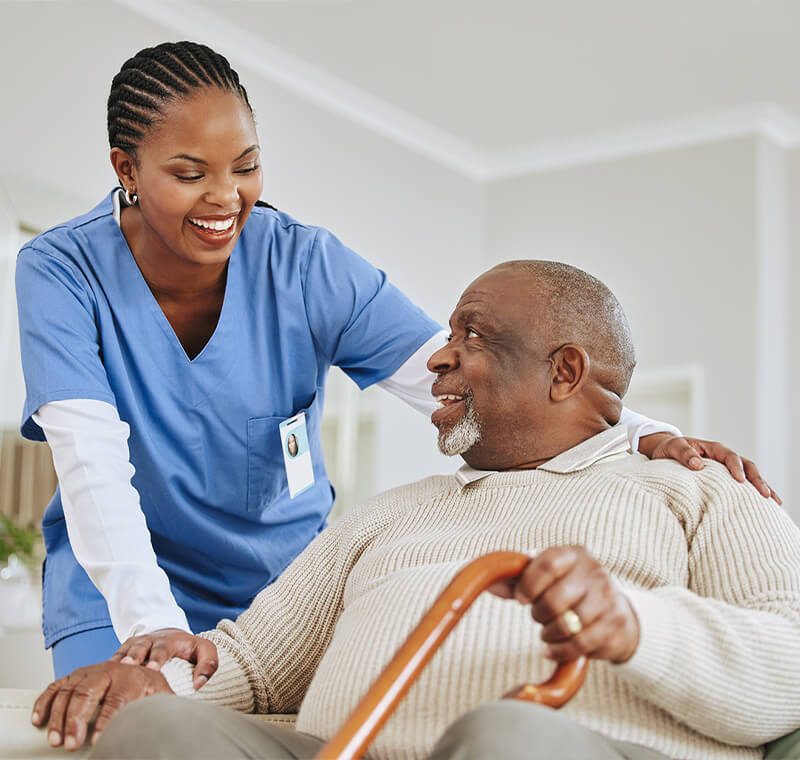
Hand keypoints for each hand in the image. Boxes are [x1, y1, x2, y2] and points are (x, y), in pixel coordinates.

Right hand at [31, 662, 170, 749]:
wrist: (141, 662)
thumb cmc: (149, 686)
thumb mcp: (160, 693)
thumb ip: (162, 705)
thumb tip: (168, 720)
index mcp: (132, 676)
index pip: (117, 699)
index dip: (106, 721)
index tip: (99, 741)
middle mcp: (109, 670)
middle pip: (88, 693)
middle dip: (77, 720)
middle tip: (72, 744)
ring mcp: (89, 671)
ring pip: (69, 690)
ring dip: (59, 716)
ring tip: (56, 740)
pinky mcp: (75, 675)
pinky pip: (56, 686)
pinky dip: (45, 702)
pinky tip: (39, 720)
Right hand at [111, 628, 217, 689]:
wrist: (167, 634)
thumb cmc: (188, 648)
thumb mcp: (204, 650)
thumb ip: (208, 664)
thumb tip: (199, 684)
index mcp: (168, 641)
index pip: (163, 649)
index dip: (157, 658)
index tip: (153, 668)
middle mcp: (149, 641)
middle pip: (140, 648)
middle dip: (134, 658)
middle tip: (128, 668)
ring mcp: (133, 645)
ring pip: (123, 653)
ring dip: (118, 663)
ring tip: (112, 673)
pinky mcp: (122, 652)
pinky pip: (112, 659)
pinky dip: (106, 668)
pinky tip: (100, 679)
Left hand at [490, 545, 638, 663]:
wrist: (616, 611)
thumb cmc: (571, 590)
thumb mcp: (546, 577)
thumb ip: (517, 578)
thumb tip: (487, 582)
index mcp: (573, 554)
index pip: (546, 565)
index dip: (528, 585)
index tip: (521, 599)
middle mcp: (594, 572)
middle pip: (555, 599)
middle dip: (539, 614)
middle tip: (538, 617)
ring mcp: (608, 598)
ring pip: (568, 625)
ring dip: (549, 634)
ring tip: (548, 632)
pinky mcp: (615, 624)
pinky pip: (580, 644)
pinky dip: (560, 651)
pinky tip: (552, 649)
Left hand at [638, 433, 781, 504]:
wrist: (665, 452)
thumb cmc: (669, 449)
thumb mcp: (673, 447)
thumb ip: (684, 454)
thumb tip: (698, 465)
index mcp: (713, 449)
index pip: (730, 457)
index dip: (736, 468)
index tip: (740, 481)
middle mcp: (723, 458)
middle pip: (747, 466)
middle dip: (757, 480)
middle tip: (765, 495)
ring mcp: (726, 469)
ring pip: (749, 476)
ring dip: (762, 487)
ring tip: (774, 502)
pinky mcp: (724, 479)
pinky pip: (742, 485)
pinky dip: (753, 494)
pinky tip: (764, 506)